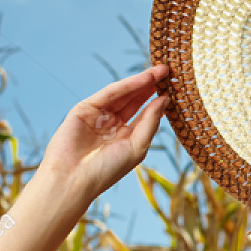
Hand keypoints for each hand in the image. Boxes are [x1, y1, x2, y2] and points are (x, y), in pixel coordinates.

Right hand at [40, 64, 169, 197]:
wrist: (74, 179)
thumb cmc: (106, 170)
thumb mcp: (137, 146)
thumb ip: (150, 121)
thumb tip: (165, 99)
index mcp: (125, 138)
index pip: (144, 114)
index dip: (159, 101)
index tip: (176, 88)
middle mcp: (112, 125)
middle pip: (135, 100)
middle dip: (151, 86)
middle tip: (169, 72)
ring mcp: (98, 115)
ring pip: (123, 94)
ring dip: (142, 81)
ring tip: (161, 71)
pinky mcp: (85, 108)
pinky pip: (109, 93)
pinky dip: (127, 85)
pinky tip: (144, 79)